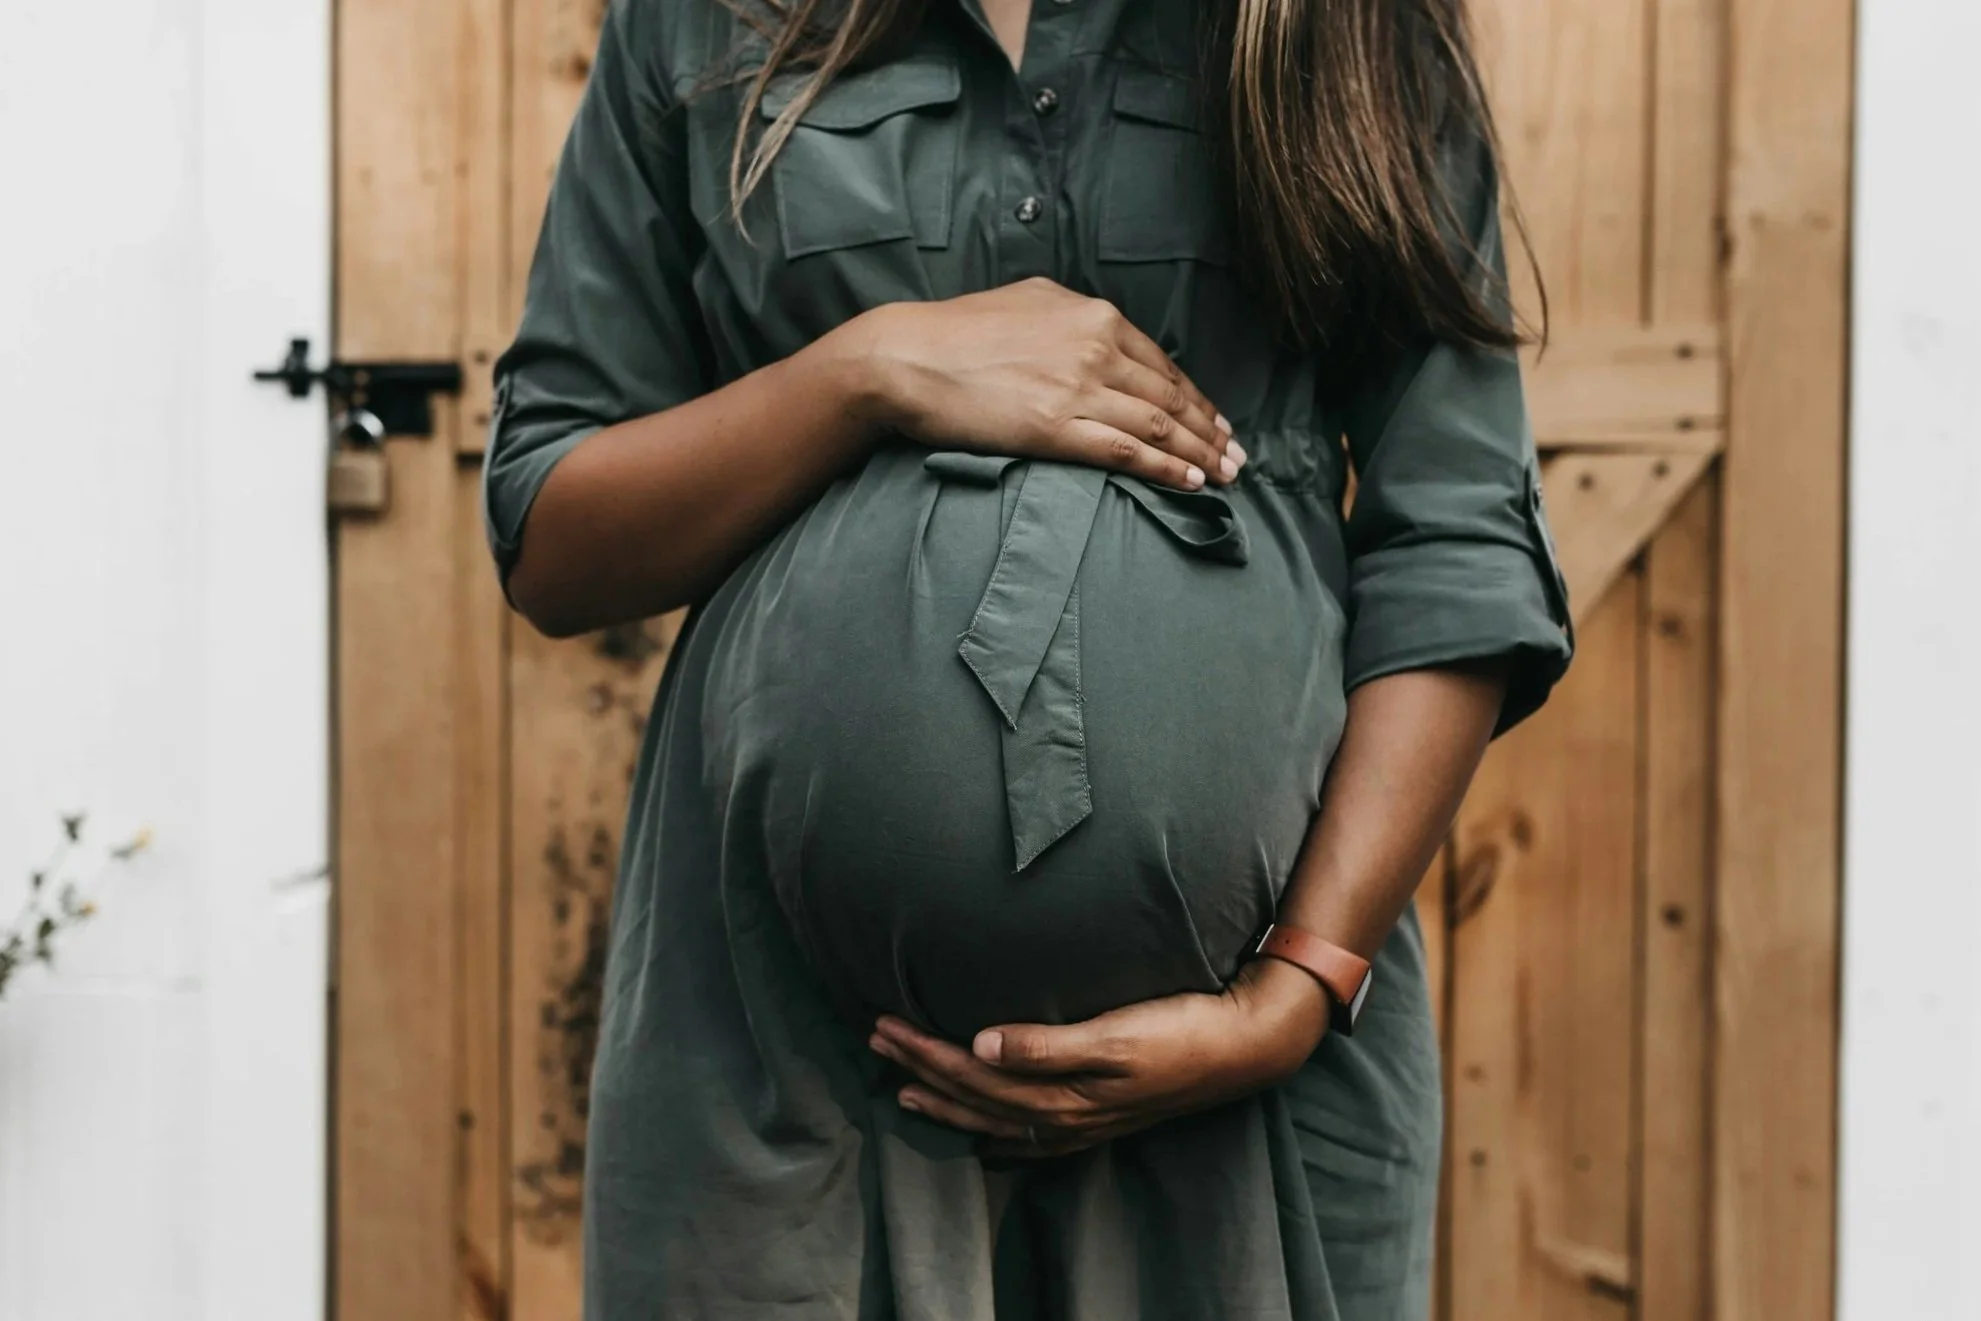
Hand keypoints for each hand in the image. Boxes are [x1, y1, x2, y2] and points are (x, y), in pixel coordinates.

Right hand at [848, 277, 1245, 491]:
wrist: (906, 357)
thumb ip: (1070, 315)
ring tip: (1224, 475)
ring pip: (1157, 424)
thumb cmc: (957, 332)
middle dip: (1209, 430)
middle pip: (1170, 395)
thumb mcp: (1026, 302)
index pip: (1161, 362)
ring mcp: (1077, 387)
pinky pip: (1126, 451)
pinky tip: (1189, 482)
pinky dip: (1165, 468)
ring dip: (1198, 453)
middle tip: (1237, 457)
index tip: (1215, 421)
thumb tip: (1097, 327)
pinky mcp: (1055, 427)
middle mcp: (1095, 347)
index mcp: (1092, 315)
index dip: (1195, 397)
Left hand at [868, 957, 1329, 1157]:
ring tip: (904, 1087)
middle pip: (974, 1098)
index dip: (924, 1052)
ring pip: (995, 1119)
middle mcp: (1064, 1117)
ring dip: (947, 1101)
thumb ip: (1046, 1044)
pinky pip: (1029, 1136)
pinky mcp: (1100, 1117)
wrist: (1244, 1047)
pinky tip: (984, 1137)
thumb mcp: (1115, 1034)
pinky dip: (996, 1134)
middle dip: (921, 1070)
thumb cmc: (1181, 1030)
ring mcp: (1083, 1123)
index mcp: (1061, 1095)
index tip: (883, 1025)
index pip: (973, 1076)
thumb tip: (979, 1046)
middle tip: (875, 1040)